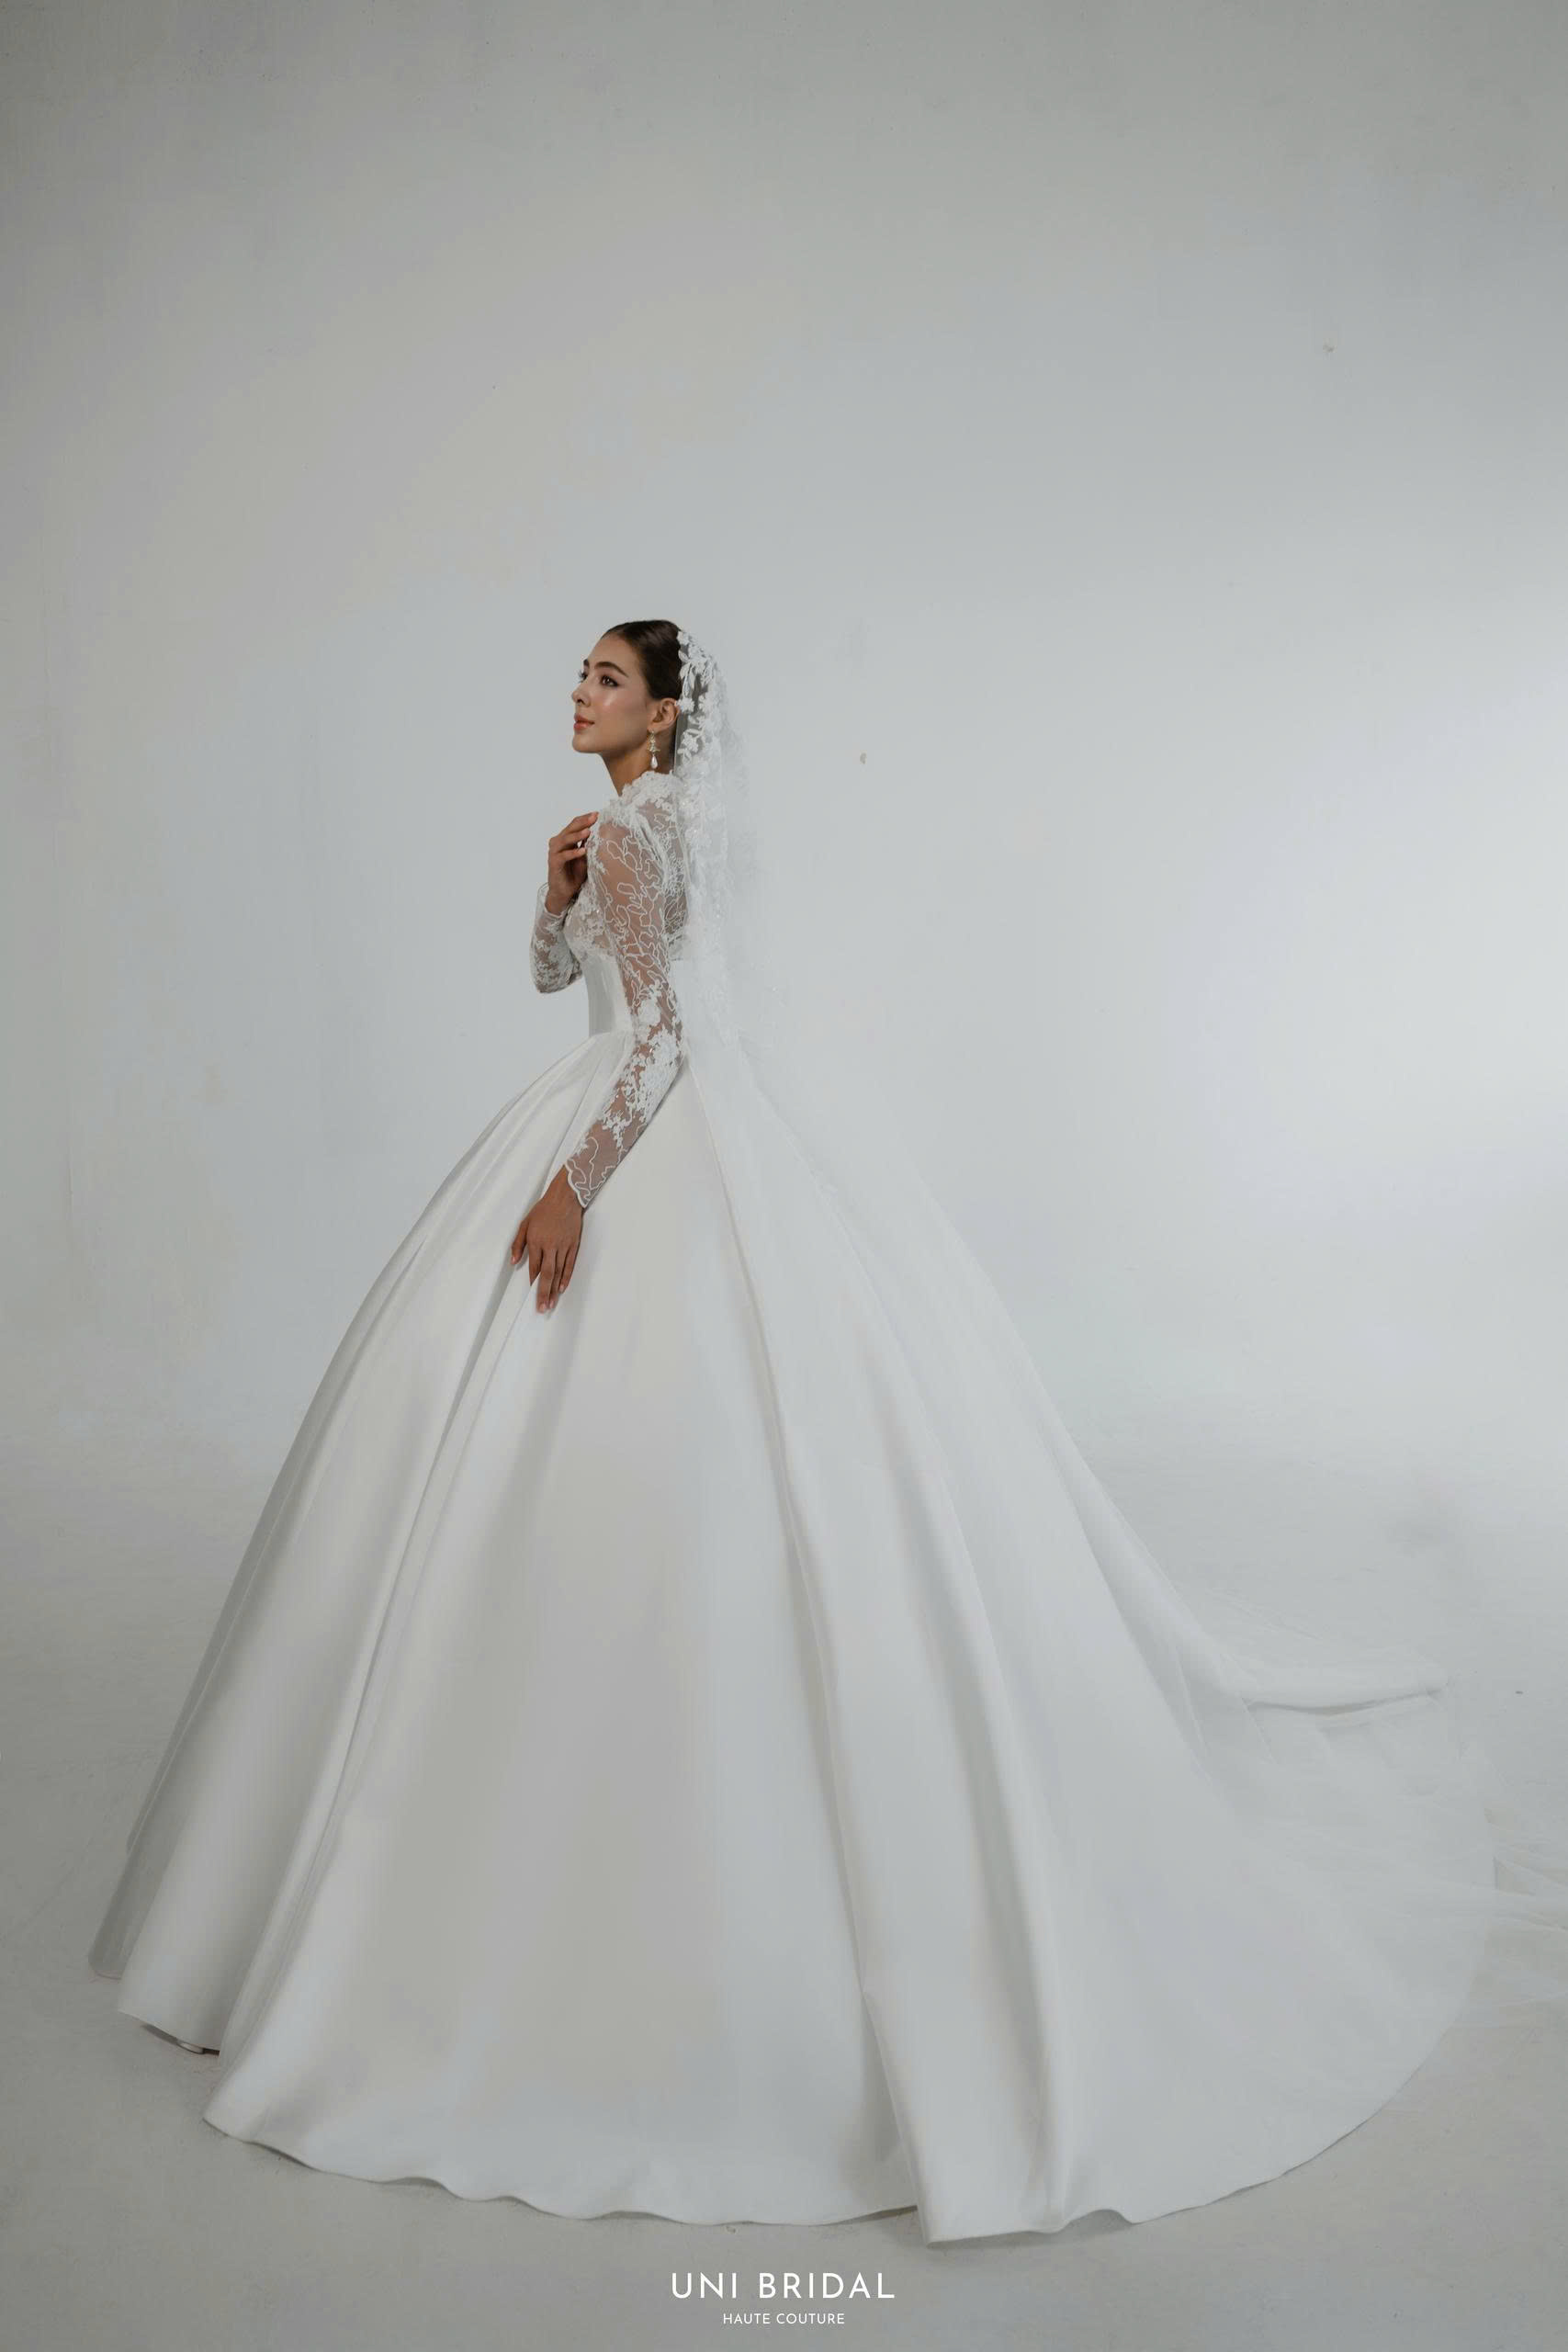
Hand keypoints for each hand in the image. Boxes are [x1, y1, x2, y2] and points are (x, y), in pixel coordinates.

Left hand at [510, 1167, 583, 1308]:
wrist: (565, 1198)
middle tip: (542, 1308)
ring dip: (554, 1289)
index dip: (533, 1281)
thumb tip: (514, 1262)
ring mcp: (563, 1246)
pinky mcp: (573, 1245)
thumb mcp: (525, 1224)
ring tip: (552, 1303)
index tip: (532, 1295)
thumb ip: (518, 1244)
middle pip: (547, 1274)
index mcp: (536, 1241)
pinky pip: (570, 1264)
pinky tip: (563, 1288)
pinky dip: (566, 1277)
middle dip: (544, 1293)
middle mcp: (550, 1246)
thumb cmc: (543, 1210)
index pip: (534, 1266)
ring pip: (559, 1272)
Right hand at [544, 811, 600, 914]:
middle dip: (583, 822)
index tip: (597, 814)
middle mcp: (558, 843)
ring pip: (565, 840)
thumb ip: (588, 844)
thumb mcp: (585, 857)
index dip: (585, 818)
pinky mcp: (553, 863)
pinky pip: (563, 856)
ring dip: (577, 835)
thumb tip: (602, 831)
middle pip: (570, 828)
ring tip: (588, 831)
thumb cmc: (574, 874)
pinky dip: (573, 853)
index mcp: (565, 839)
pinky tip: (583, 851)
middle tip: (594, 817)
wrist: (564, 892)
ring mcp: (554, 852)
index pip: (574, 824)